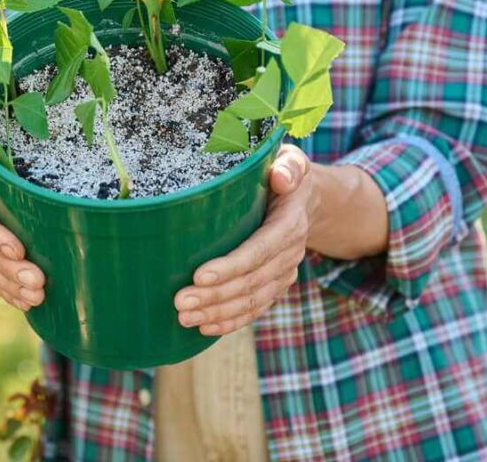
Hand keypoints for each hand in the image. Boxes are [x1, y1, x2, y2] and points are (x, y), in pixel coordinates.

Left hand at [174, 144, 316, 335]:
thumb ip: (288, 166)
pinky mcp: (275, 283)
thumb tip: (280, 178)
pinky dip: (231, 320)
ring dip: (218, 312)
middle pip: (252, 280)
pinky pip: (255, 307)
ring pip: (252, 299)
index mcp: (290, 222)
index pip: (261, 249)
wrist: (307, 197)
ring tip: (183, 317)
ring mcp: (284, 271)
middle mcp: (291, 251)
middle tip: (180, 302)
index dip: (232, 265)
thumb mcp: (290, 159)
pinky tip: (205, 327)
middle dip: (216, 295)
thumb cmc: (284, 171)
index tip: (200, 275)